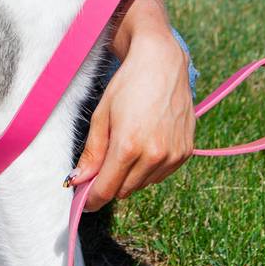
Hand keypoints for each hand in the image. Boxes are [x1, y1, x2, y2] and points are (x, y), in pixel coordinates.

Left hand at [68, 28, 194, 211]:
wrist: (162, 63)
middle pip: (124, 190)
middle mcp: (154, 155)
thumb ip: (92, 152)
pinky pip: (161, 175)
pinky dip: (149, 168)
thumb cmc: (128, 85)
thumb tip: (78, 180)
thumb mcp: (101, 116)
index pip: (107, 190)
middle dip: (109, 183)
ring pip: (143, 184)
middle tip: (102, 165)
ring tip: (127, 145)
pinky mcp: (185, 152)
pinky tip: (145, 144)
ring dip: (130, 176)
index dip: (92, 199)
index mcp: (129, 146)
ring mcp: (173, 155)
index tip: (84, 202)